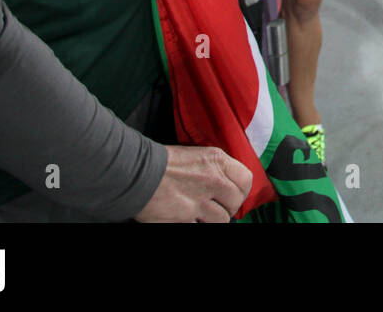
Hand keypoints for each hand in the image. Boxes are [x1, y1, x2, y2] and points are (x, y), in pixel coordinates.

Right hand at [134, 145, 253, 222]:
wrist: (136, 173)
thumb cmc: (163, 163)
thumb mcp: (197, 156)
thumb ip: (215, 168)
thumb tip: (227, 183)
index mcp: (217, 161)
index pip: (246, 179)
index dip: (240, 190)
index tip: (233, 195)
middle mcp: (213, 180)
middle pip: (236, 202)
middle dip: (228, 207)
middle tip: (216, 207)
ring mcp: (200, 202)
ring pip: (222, 220)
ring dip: (213, 219)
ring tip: (200, 215)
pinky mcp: (186, 219)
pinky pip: (202, 227)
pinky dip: (196, 224)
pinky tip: (188, 218)